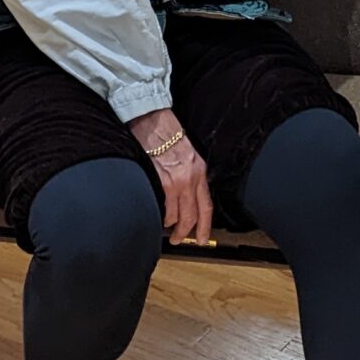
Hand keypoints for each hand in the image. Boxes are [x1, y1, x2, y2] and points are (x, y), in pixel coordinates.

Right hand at [129, 107, 211, 244]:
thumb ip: (189, 173)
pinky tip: (157, 218)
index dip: (206, 225)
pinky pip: (165, 209)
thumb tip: (185, 193)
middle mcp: (192, 177)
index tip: (203, 238)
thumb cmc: (165, 132)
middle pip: (193, 215)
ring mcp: (178, 181)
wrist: (152, 119)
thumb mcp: (186, 152)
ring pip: (178, 216)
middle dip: (186, 232)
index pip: (206, 205)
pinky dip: (161, 217)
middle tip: (179, 240)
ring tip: (166, 230)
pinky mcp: (163, 181)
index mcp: (199, 170)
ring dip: (171, 226)